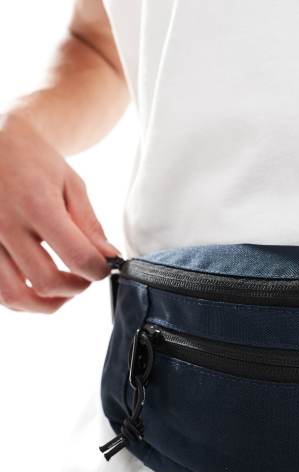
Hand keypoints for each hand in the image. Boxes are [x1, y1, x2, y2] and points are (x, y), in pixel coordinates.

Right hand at [0, 113, 119, 312]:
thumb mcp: (71, 185)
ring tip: (63, 289)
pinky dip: (21, 298)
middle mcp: (6, 225)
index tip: (104, 267)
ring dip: (47, 302)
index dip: (98, 271)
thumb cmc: (35, 161)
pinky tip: (37, 286)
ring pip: (16, 296)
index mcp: (37, 205)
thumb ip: (89, 225)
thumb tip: (108, 257)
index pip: (77, 257)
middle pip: (47, 283)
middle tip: (85, 276)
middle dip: (76, 288)